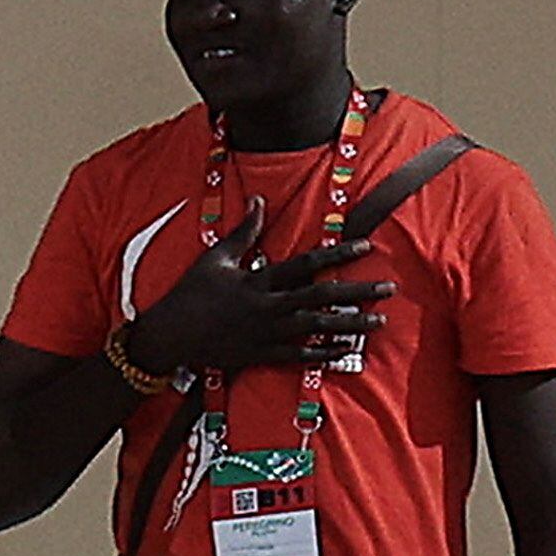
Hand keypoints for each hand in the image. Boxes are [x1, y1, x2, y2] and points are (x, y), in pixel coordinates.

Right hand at [125, 197, 390, 378]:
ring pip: (316, 327)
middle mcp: (267, 306)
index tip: (365, 246)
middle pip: (320, 296)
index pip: (306, 263)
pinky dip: (322, 352)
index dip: (337, 254)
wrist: (168, 335)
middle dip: (357, 291)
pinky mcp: (260, 355)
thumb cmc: (190, 293)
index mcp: (258, 280)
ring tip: (378, 321)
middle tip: (387, 287)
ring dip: (350, 324)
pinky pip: (298, 355)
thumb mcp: (215, 258)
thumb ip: (243, 231)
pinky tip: (345, 350)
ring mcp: (266, 333)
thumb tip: (259, 201)